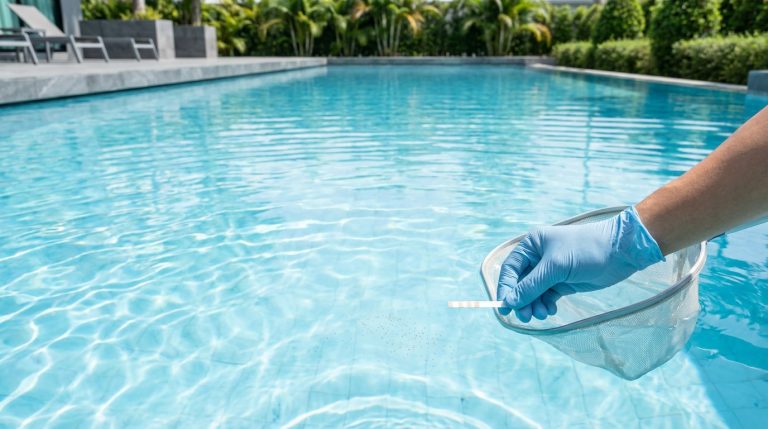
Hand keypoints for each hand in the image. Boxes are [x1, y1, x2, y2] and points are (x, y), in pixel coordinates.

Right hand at [496, 207, 663, 321]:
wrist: (620, 252)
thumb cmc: (585, 250)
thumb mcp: (555, 267)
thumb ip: (531, 286)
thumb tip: (510, 302)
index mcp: (532, 245)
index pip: (510, 269)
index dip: (506, 288)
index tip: (506, 307)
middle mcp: (538, 257)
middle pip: (521, 283)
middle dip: (522, 300)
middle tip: (526, 317)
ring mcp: (551, 270)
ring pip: (533, 292)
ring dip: (534, 305)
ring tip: (542, 314)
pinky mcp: (563, 282)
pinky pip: (547, 296)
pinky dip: (546, 304)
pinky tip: (551, 310)